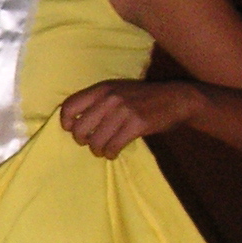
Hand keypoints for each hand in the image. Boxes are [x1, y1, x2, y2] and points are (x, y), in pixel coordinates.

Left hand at [60, 79, 201, 158]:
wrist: (176, 98)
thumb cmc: (143, 98)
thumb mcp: (118, 90)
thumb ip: (98, 101)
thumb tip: (75, 123)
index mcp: (102, 88)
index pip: (69, 105)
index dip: (66, 122)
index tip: (72, 130)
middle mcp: (110, 98)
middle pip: (80, 128)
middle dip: (82, 140)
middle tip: (90, 143)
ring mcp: (123, 111)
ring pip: (96, 141)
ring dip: (97, 150)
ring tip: (104, 151)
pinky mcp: (137, 124)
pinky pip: (113, 146)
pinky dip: (111, 154)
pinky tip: (114, 153)